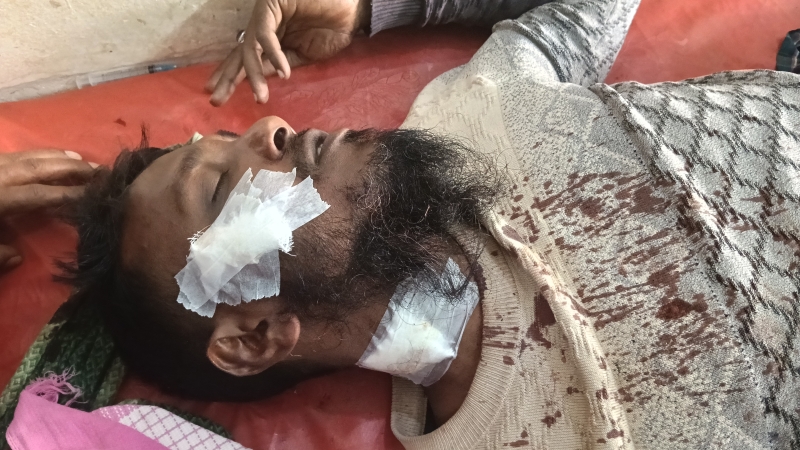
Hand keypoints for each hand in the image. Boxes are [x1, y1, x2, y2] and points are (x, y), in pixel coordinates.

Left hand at [0, 150, 95, 271]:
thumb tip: (17, 256)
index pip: (39, 194)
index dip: (69, 193)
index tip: (96, 194)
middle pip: (37, 168)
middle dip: (71, 167)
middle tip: (100, 170)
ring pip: (26, 157)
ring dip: (56, 157)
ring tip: (80, 159)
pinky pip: (14, 154)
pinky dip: (35, 154)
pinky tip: (48, 156)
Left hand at [206, 0, 369, 105]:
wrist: (353, 11)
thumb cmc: (334, 30)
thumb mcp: (305, 56)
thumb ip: (281, 64)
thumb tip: (260, 77)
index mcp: (271, 39)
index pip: (245, 58)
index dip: (231, 76)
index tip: (217, 96)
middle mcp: (264, 26)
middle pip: (240, 54)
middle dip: (228, 78)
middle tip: (215, 100)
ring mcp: (267, 14)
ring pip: (250, 47)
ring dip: (253, 74)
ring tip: (260, 97)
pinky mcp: (272, 4)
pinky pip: (266, 35)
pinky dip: (274, 55)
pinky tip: (282, 73)